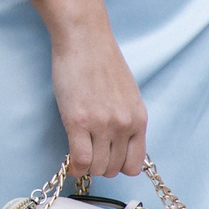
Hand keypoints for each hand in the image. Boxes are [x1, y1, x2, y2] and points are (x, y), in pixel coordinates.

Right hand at [46, 3, 146, 180]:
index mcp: (138, 119)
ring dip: (86, 166)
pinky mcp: (78, 121)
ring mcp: (102, 124)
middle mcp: (124, 125)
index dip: (117, 165)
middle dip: (99, 166)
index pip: (134, 164)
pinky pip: (80, 159)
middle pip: (113, 169)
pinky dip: (74, 166)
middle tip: (88, 154)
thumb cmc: (102, 61)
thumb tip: (117, 143)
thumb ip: (126, 119)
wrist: (85, 39)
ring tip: (78, 154)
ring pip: (96, 168)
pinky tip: (70, 162)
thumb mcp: (127, 94)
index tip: (106, 158)